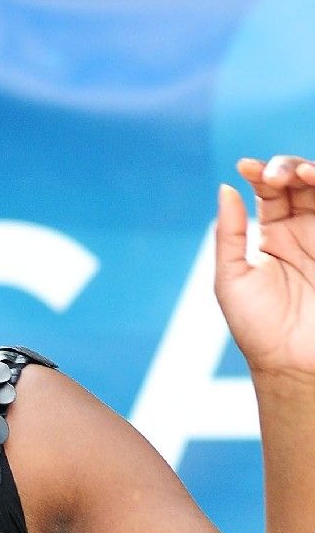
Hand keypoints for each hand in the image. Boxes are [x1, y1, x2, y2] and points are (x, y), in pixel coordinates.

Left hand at [215, 154, 314, 379]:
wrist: (294, 364)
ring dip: (311, 173)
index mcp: (272, 236)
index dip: (260, 173)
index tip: (246, 168)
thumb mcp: (231, 279)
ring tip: (299, 175)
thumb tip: (226, 188)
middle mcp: (302, 231)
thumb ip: (229, 234)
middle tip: (275, 176)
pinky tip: (314, 182)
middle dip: (287, 168)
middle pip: (300, 182)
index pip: (269, 191)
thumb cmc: (258, 328)